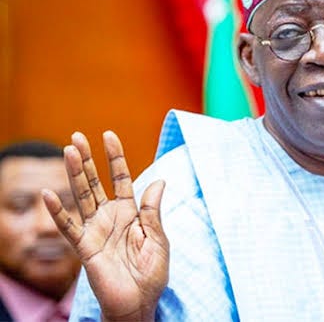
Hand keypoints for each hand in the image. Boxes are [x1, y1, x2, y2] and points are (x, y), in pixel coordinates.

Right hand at [42, 131, 168, 320]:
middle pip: (96, 183)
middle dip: (88, 160)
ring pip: (82, 197)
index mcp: (131, 214)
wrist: (139, 303)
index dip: (115, 158)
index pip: (121, 179)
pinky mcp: (85, 248)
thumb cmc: (151, 274)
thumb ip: (153, 211)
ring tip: (67, 151)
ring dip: (74, 174)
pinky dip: (58, 212)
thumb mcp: (159, 239)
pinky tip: (49, 194)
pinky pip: (69, 227)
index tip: (108, 136)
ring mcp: (96, 231)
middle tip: (76, 136)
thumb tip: (160, 180)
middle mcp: (110, 218)